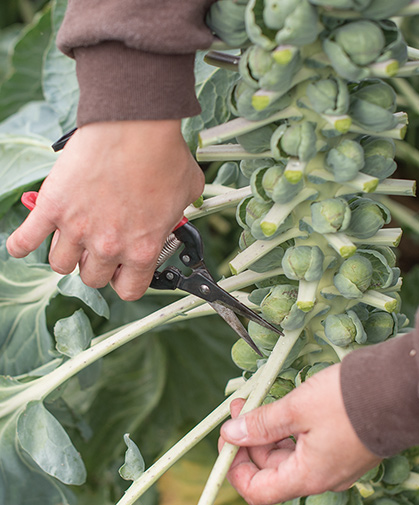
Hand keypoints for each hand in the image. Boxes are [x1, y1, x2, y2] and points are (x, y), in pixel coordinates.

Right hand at [6, 120, 204, 299]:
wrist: (136, 124)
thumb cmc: (163, 154)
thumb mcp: (188, 191)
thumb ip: (179, 213)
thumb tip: (177, 211)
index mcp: (143, 249)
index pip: (129, 289)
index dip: (126, 280)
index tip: (123, 271)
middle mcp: (109, 247)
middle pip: (92, 278)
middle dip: (96, 265)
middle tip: (98, 247)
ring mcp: (78, 229)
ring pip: (60, 264)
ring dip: (66, 254)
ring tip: (71, 237)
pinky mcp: (52, 208)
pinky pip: (25, 239)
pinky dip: (21, 244)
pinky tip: (24, 243)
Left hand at [219, 364, 380, 504]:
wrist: (395, 388)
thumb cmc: (349, 401)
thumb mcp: (296, 410)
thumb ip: (261, 424)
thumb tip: (231, 433)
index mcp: (308, 476)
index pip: (258, 490)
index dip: (235, 467)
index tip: (227, 438)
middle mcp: (320, 475)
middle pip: (270, 468)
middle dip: (248, 438)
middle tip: (240, 406)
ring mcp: (331, 460)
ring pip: (286, 452)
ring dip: (266, 429)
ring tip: (255, 401)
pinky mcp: (338, 443)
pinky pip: (303, 442)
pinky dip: (285, 426)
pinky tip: (278, 406)